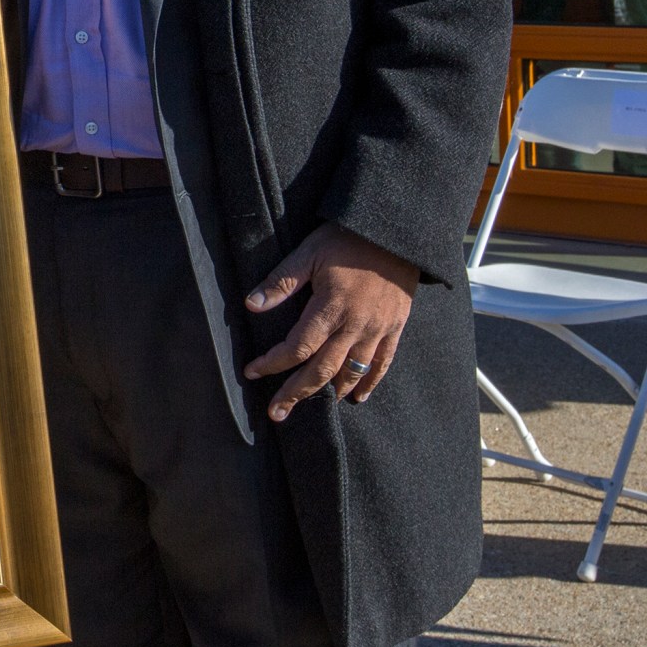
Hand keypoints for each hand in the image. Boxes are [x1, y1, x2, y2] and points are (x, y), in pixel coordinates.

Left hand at [242, 221, 417, 418]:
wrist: (395, 232)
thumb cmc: (346, 239)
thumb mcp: (308, 253)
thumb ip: (282, 281)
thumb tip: (251, 305)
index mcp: (331, 307)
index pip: (298, 346)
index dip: (273, 363)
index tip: (252, 372)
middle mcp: (355, 324)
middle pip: (323, 369)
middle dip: (296, 393)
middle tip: (276, 414)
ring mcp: (378, 329)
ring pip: (352, 372)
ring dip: (330, 392)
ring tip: (310, 407)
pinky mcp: (395, 327)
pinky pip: (383, 363)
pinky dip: (370, 383)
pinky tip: (357, 397)